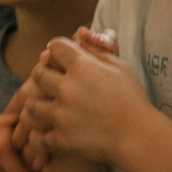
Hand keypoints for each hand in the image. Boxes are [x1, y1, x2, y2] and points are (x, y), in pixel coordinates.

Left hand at [29, 35, 150, 162]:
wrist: (139, 137)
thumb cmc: (132, 100)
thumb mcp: (119, 67)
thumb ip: (96, 49)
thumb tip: (80, 33)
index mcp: (82, 66)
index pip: (54, 47)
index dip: (57, 51)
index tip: (60, 59)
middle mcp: (67, 87)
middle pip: (38, 73)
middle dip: (43, 76)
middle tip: (51, 84)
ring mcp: (62, 114)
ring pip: (32, 104)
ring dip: (38, 106)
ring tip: (47, 110)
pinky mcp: (61, 138)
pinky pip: (37, 136)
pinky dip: (40, 137)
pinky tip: (48, 134)